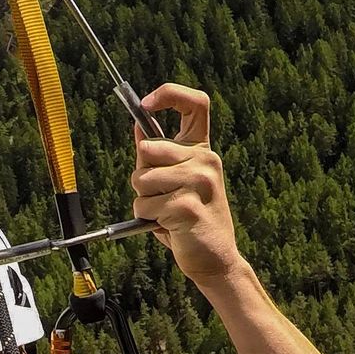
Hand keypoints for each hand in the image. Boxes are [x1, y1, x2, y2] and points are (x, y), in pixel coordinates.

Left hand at [131, 82, 242, 289]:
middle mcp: (205, 160)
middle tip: (159, 195)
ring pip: (141, 178)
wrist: (216, 259)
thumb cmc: (191, 220)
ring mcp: (198, 181)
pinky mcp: (186, 205)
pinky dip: (146, 218)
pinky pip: (143, 204)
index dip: (168, 94)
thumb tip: (139, 127)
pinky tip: (168, 226)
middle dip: (141, 174)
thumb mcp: (177, 182)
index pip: (195, 103)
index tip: (145, 103)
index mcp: (203, 150)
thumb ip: (160, 157)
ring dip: (143, 200)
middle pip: (147, 149)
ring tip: (165, 212)